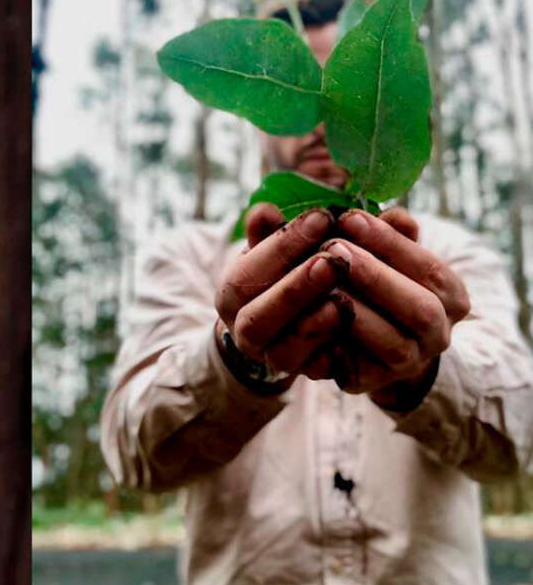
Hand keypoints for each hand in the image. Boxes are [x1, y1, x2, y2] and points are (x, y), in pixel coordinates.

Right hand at [215, 204, 347, 381]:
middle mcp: (244, 328)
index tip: (321, 218)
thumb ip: (277, 231)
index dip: (282, 246)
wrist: (288, 324)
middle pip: (257, 316)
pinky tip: (352, 330)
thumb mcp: (280, 248)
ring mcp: (270, 356)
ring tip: (343, 300)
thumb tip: (263, 210)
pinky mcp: (300, 374)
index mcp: (232, 292)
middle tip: (332, 262)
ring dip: (313, 325)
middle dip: (295, 289)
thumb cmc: (287, 272)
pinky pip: (313, 372)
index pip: (246, 272)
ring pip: (281, 351)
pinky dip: (332, 353)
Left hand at [313, 208, 469, 402]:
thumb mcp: (380, 253)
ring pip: (392, 343)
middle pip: (420, 308)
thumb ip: (385, 233)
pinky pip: (355, 368)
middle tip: (333, 248)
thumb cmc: (371, 280)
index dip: (389, 242)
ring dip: (355, 311)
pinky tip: (306, 317)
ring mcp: (408, 363)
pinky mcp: (371, 382)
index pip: (428, 267)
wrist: (364, 341)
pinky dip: (332, 344)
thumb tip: (394, 214)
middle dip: (374, 276)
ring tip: (319, 281)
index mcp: (449, 295)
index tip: (349, 218)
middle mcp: (438, 333)